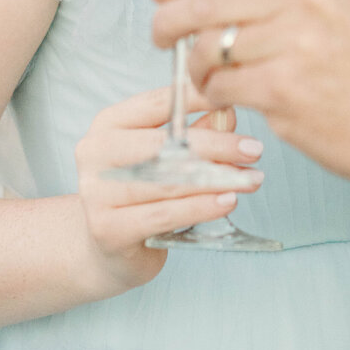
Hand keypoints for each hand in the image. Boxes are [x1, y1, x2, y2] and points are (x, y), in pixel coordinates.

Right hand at [74, 88, 263, 292]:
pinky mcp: (108, 229)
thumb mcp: (164, 157)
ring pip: (168, 182)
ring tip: (250, 179)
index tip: (234, 99)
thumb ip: (193, 133)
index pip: (157, 103)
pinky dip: (201, 207)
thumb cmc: (141, 194)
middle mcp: (95, 153)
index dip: (197, 99)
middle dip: (216, 146)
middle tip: (253, 150)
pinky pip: (165, 214)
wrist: (108, 250)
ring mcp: (96, 192)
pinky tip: (228, 201)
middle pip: (163, 144)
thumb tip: (228, 113)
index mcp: (108, 125)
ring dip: (216, 180)